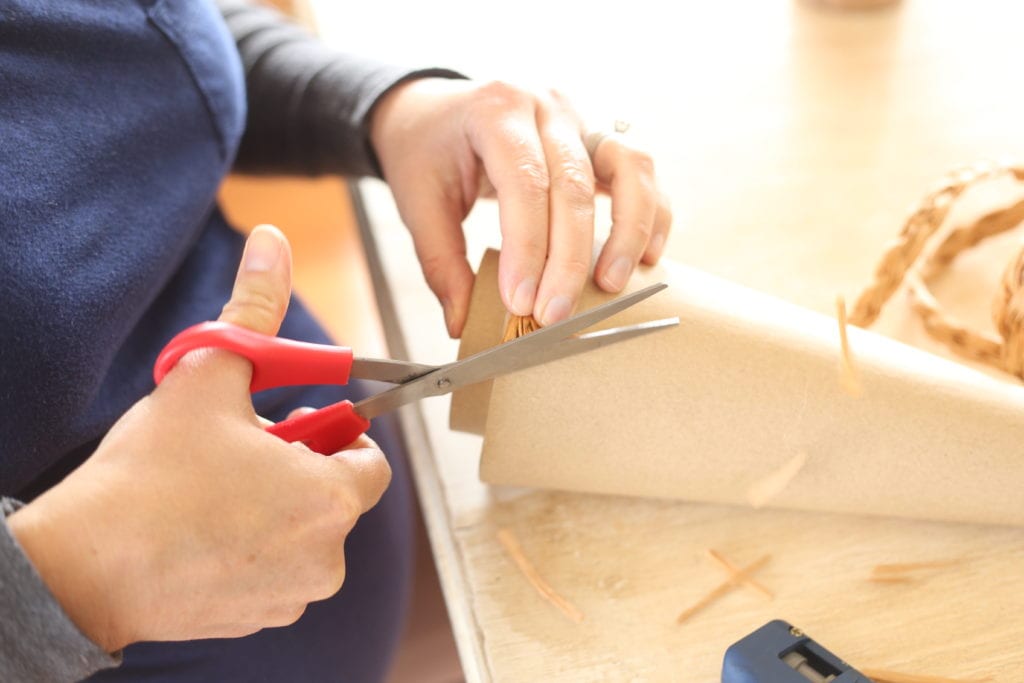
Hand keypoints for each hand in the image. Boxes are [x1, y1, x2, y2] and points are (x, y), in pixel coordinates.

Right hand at [8, 226, 390, 650]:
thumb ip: (253, 308)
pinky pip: (275, 570)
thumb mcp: (207, 378)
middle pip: (337, 495)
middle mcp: (326, 557)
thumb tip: (273, 243)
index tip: (298, 422)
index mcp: (332, 498)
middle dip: (301, 465)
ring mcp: (291, 596)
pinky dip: (254, 546)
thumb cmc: (151, 475)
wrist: (83, 568)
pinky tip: (204, 528)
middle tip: (247, 447)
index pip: (371, 459)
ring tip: (219, 486)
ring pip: (305, 533)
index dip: (338, 432)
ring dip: (277, 505)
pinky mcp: (256, 619)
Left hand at [370, 78, 672, 336]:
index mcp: (496, 109)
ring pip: (630, 168)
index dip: (527, 248)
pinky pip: (641, 174)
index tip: (521, 303)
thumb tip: (462, 323)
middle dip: (568, 260)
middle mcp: (546, 105)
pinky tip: (645, 259)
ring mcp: (581, 116)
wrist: (435, 109)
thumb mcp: (418, 202)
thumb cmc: (427, 150)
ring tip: (611, 285)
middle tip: (555, 315)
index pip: (524, 182)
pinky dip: (650, 216)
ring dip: (627, 233)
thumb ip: (441, 264)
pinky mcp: (602, 138)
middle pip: (574, 185)